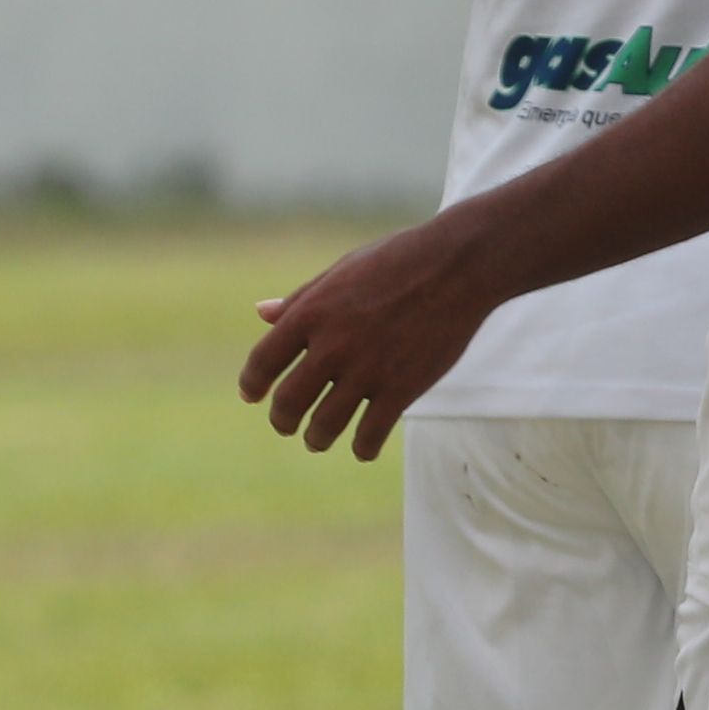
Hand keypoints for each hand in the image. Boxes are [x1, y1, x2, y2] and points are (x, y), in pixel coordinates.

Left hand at [235, 211, 502, 460]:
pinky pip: (370, 434)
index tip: (252, 395)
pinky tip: (362, 448)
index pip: (262, 361)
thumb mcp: (340, 272)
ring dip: (316, 439)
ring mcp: (366, 370)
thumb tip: (261, 312)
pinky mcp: (401, 389)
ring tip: (316, 440)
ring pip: (325, 425)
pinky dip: (362, 448)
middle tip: (285, 426)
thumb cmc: (396, 261)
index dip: (252, 384)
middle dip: (282, 421)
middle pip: (288, 401)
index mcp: (310, 313)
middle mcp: (331, 345)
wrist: (456, 266)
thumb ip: (301, 299)